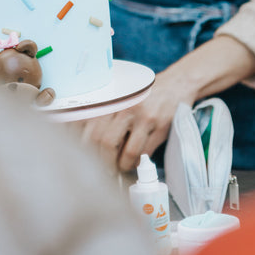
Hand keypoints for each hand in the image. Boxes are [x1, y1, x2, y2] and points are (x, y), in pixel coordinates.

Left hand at [82, 35, 254, 172]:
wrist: (176, 84)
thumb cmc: (142, 95)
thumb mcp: (120, 98)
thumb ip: (102, 115)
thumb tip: (79, 140)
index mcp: (110, 99)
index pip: (85, 125)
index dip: (80, 146)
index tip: (79, 158)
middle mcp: (123, 106)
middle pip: (101, 141)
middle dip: (98, 161)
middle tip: (99, 169)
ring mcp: (142, 116)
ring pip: (122, 151)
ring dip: (117, 166)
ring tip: (116, 169)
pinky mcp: (158, 126)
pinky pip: (141, 153)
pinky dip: (133, 164)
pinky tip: (131, 163)